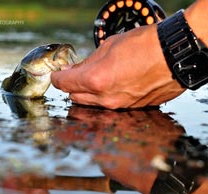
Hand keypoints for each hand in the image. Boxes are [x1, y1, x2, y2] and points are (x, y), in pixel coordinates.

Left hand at [51, 24, 184, 108]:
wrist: (175, 55)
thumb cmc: (145, 46)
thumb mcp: (109, 46)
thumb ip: (88, 62)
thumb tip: (75, 70)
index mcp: (95, 80)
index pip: (64, 84)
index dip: (57, 78)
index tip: (57, 74)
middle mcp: (105, 98)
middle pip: (74, 97)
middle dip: (71, 86)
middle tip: (75, 75)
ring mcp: (118, 106)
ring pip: (91, 103)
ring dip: (87, 93)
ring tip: (95, 78)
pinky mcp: (130, 108)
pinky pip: (109, 105)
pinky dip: (105, 97)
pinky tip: (113, 84)